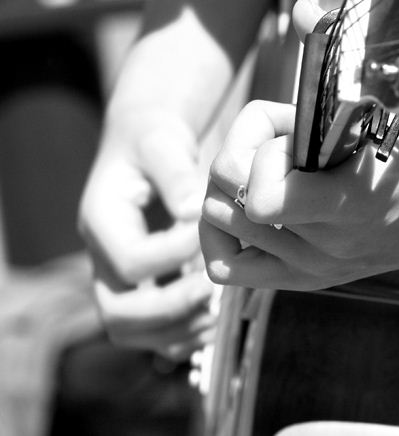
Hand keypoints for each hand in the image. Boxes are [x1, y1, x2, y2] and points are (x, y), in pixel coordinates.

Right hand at [79, 108, 214, 359]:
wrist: (148, 149)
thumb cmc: (156, 143)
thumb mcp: (164, 143)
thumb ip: (176, 174)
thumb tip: (194, 210)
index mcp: (102, 220)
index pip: (130, 262)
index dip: (174, 256)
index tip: (208, 232)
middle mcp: (102, 256)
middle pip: (117, 312)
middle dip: (171, 308)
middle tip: (213, 287)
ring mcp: (117, 277)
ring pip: (128, 330)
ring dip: (175, 330)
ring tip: (215, 312)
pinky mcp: (139, 288)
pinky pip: (148, 333)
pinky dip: (179, 336)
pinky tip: (212, 320)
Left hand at [198, 0, 398, 289]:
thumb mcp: (391, 107)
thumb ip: (340, 59)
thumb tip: (303, 8)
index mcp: (350, 203)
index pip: (260, 197)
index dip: (262, 151)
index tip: (292, 133)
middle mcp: (326, 245)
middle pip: (226, 201)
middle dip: (242, 158)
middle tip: (279, 144)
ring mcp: (312, 268)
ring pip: (219, 226)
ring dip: (231, 187)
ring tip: (271, 170)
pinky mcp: (304, 279)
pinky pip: (229, 268)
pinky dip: (223, 233)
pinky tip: (248, 209)